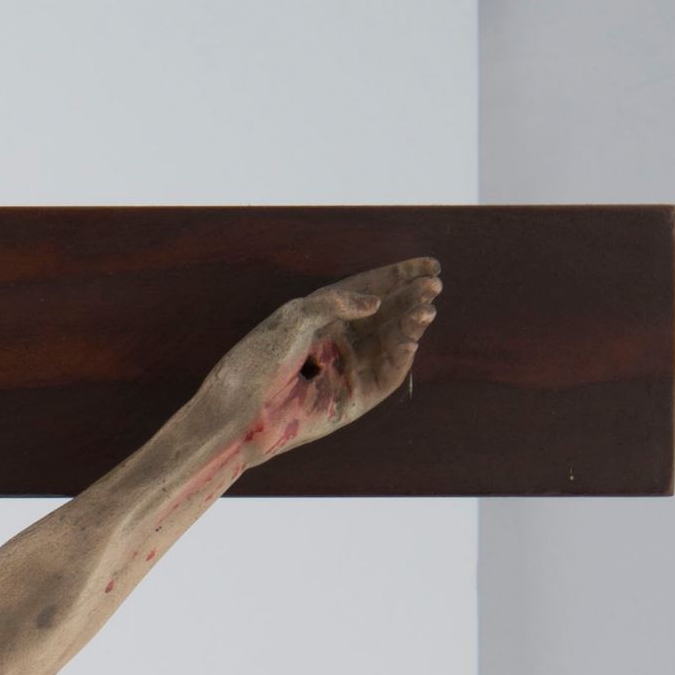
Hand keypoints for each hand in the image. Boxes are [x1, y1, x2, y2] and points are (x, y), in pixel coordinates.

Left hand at [203, 256, 441, 474]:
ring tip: (426, 310)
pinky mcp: (352, 401)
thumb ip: (336, 303)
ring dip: (411, 326)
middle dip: (411, 299)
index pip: (371, 290)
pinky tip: (411, 339)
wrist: (240, 409)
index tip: (429, 265)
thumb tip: (376, 303)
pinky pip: (386, 376)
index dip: (401, 277)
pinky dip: (401, 358)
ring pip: (390, 343)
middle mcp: (339, 341)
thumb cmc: (258, 359)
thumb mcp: (295, 317)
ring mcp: (348, 370)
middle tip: (434, 286)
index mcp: (324, 316)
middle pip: (386, 315)